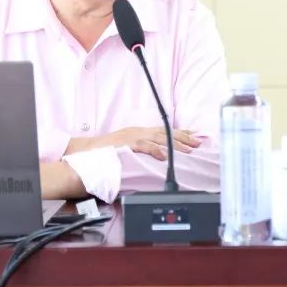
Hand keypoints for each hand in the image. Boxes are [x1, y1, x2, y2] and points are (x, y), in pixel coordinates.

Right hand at [66, 127, 202, 160]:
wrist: (88, 151)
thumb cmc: (107, 151)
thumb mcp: (128, 146)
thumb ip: (142, 148)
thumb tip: (158, 155)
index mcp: (139, 132)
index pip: (163, 131)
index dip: (180, 133)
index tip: (194, 136)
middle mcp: (138, 131)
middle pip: (165, 132)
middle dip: (183, 138)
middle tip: (198, 143)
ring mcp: (132, 137)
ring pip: (158, 139)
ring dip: (175, 144)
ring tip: (188, 150)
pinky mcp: (126, 144)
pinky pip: (143, 146)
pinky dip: (155, 150)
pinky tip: (165, 155)